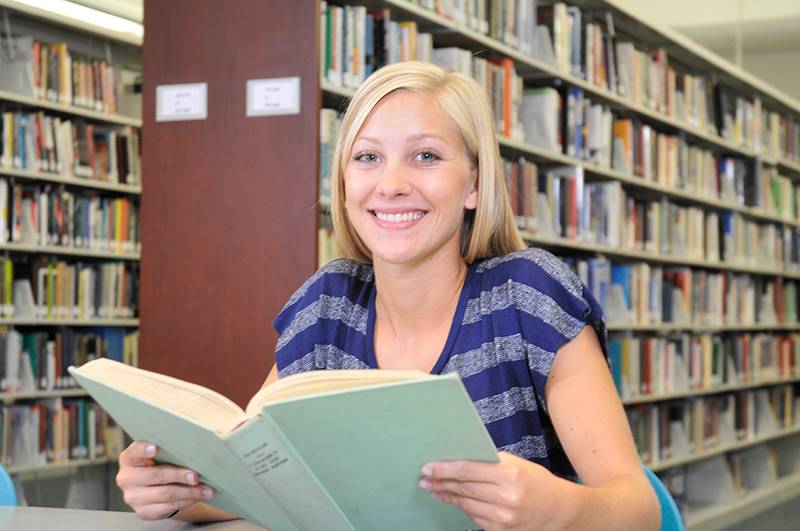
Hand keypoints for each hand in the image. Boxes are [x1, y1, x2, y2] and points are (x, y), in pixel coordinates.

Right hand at [116, 441, 214, 519]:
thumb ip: (169, 451)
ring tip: (206, 489)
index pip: (134, 452)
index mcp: (129, 459)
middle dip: (179, 476)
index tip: (155, 448)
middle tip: (196, 476)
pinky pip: (168, 507)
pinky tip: (197, 497)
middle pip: (155, 475)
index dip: (144, 450)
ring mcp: (133, 497)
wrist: (150, 489)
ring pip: (165, 494)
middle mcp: (127, 478)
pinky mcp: (143, 511)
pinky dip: (185, 502)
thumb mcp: (159, 455)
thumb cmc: (158, 465)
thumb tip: (196, 449)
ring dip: (189, 492)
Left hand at [419, 452, 572, 530]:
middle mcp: (506, 497)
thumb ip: (488, 462)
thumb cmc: (534, 480)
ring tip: (433, 489)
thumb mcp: (514, 464)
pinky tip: (452, 500)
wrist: (558, 509)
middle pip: (463, 488)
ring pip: (465, 504)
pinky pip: (474, 517)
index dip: (444, 469)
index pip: (467, 470)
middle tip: (424, 478)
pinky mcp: (502, 530)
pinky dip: (462, 507)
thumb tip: (456, 460)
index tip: (427, 467)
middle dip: (440, 482)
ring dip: (447, 496)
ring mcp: (504, 516)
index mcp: (509, 474)